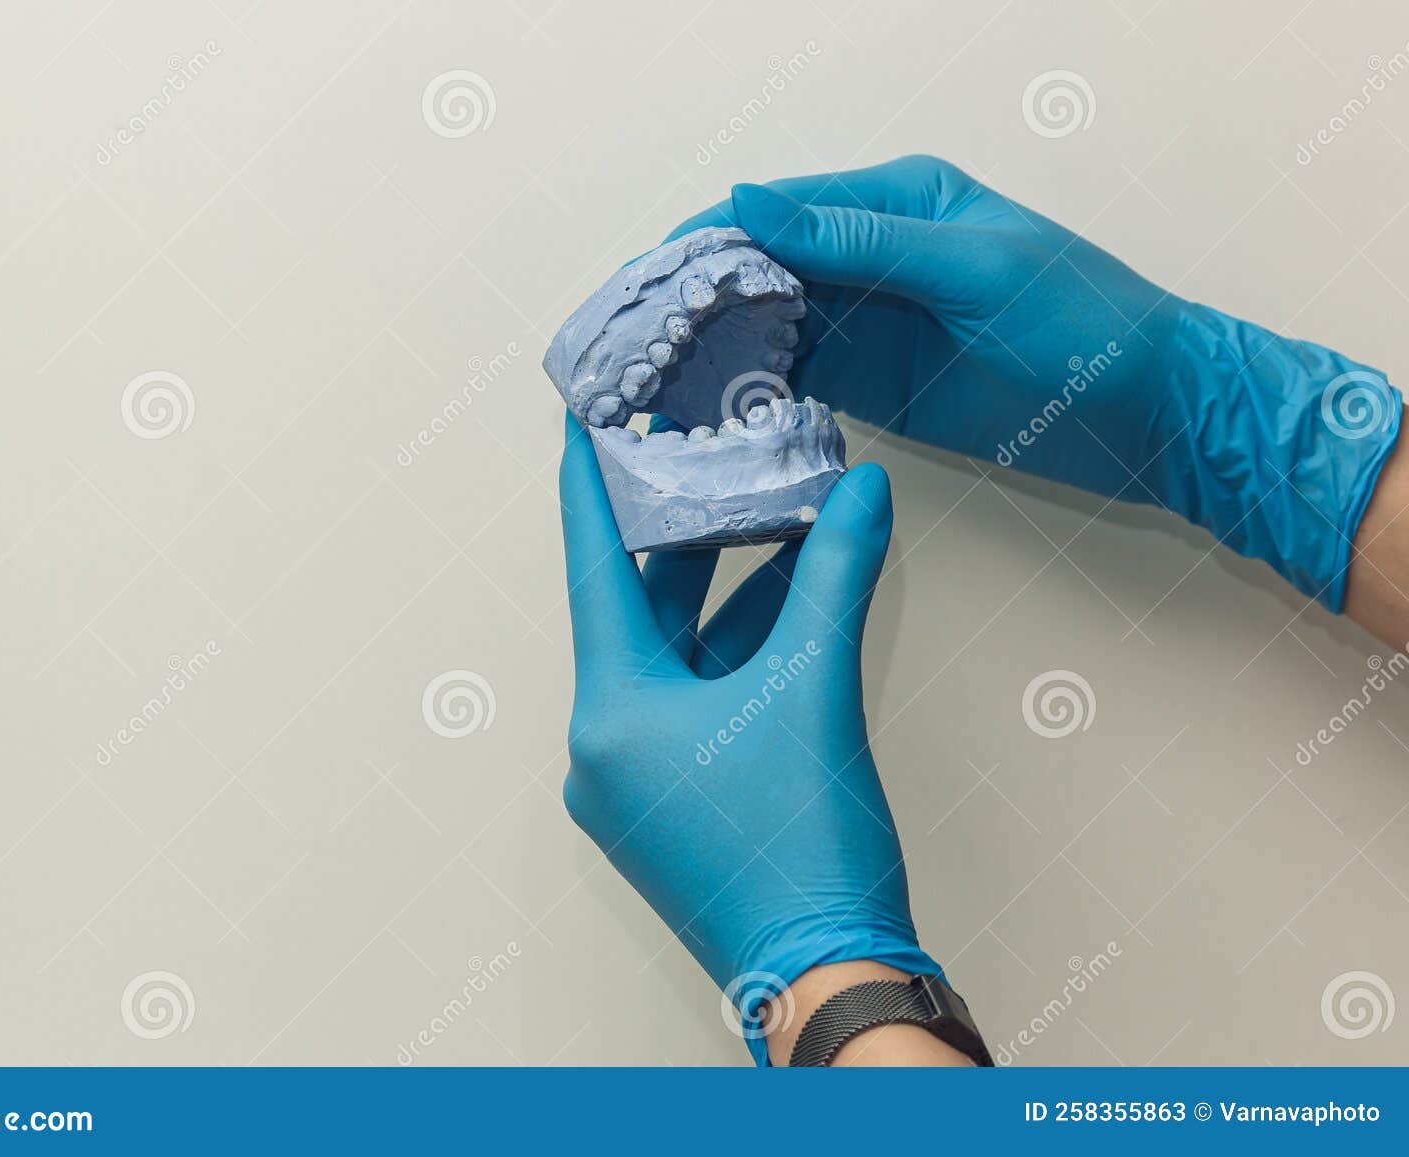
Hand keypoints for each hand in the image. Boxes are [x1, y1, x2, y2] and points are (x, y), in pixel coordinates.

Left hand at [558, 413, 938, 1065]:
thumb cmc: (803, 849)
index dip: (590, 488)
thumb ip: (835, 578)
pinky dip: (732, 654)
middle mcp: (604, 745)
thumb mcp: (817, 690)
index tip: (579, 420)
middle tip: (693, 451)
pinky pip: (691, 703)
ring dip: (718, 592)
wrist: (827, 978)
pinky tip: (784, 601)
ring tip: (760, 510)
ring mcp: (635, 781)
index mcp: (611, 712)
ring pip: (671, 658)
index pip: (594, 570)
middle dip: (678, 533)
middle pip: (636, 611)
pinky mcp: (671, 804)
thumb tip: (862, 492)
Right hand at [670, 155, 1401, 610]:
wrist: (1154, 414)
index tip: (639, 285)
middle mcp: (868, 256)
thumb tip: (749, 204)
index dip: (701, 244)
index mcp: (892, 202)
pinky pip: (794, 380)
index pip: (772, 212)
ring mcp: (869, 323)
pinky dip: (748, 394)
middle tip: (624, 351)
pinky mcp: (875, 383)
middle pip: (754, 270)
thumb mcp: (971, 270)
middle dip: (688, 303)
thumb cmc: (1083, 323)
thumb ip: (858, 243)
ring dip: (706, 354)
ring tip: (644, 392)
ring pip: (764, 328)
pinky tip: (704, 417)